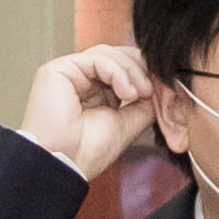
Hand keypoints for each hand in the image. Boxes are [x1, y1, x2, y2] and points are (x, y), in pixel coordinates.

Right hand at [17, 43, 159, 181]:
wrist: (64, 164)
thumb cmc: (87, 152)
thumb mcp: (127, 124)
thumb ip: (142, 104)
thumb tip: (159, 87)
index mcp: (94, 91)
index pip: (122, 68)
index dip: (143, 73)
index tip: (160, 89)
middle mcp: (80, 79)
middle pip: (116, 56)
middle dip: (139, 69)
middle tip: (151, 91)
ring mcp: (68, 73)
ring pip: (108, 53)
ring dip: (131, 71)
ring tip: (139, 94)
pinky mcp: (58, 69)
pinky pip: (96, 58)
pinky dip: (117, 72)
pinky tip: (126, 93)